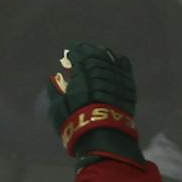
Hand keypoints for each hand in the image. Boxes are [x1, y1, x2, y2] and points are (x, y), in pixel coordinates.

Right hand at [47, 41, 138, 156]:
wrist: (104, 134)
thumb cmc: (76, 122)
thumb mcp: (58, 109)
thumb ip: (56, 91)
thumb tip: (53, 78)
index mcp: (81, 74)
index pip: (78, 56)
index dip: (74, 52)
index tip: (70, 50)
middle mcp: (100, 71)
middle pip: (94, 54)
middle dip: (88, 49)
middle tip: (83, 47)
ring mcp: (115, 76)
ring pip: (109, 58)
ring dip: (103, 54)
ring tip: (98, 52)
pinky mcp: (128, 85)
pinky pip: (124, 67)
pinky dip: (119, 61)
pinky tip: (117, 58)